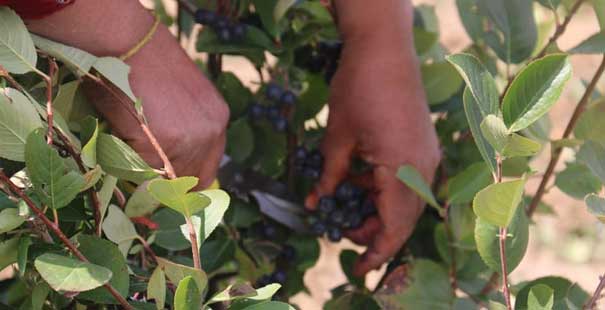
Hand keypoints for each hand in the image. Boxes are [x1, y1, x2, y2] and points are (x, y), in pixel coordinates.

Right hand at [26, 1, 228, 187]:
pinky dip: (127, 158)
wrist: (129, 42)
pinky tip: (121, 131)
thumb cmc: (148, 63)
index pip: (209, 169)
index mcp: (218, 119)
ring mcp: (189, 140)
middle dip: (166, 182)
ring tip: (130, 139)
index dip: (187, 179)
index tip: (170, 184)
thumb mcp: (183, 97)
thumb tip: (171, 169)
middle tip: (144, 174)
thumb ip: (187, 129)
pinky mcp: (161, 145)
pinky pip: (140, 168)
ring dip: (145, 168)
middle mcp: (211, 132)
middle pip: (190, 179)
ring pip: (163, 178)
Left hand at [305, 37, 439, 275]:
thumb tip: (317, 204)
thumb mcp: (337, 138)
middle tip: (344, 235)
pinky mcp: (423, 145)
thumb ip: (330, 176)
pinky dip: (385, 191)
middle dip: (375, 234)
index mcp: (403, 170)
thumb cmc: (358, 88)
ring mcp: (427, 156)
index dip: (376, 253)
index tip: (358, 270)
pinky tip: (361, 182)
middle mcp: (423, 168)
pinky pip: (408, 181)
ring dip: (379, 212)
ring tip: (348, 210)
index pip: (395, 228)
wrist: (385, 48)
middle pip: (404, 219)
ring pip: (407, 202)